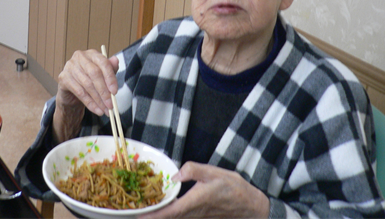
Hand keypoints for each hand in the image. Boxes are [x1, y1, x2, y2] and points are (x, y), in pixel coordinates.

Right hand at [53, 49, 118, 141]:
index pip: (103, 63)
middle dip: (104, 91)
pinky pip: (79, 92)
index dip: (110, 78)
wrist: (72, 91)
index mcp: (92, 54)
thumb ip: (110, 69)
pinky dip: (90, 103)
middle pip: (95, 74)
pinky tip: (96, 110)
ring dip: (98, 100)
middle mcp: (80, 57)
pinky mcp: (63, 78)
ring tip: (105, 110)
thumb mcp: (103, 75)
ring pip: (87, 85)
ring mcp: (70, 66)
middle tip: (111, 105)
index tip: (115, 92)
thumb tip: (116, 61)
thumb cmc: (90, 80)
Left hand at [140, 162, 269, 218]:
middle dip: (151, 217)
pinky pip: (180, 218)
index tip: (137, 216)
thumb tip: (175, 175)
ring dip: (159, 216)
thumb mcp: (214, 172)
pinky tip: (163, 207)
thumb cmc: (234, 188)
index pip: (169, 212)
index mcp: (194, 201)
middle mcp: (193, 213)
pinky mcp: (199, 217)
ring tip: (143, 210)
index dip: (152, 216)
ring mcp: (196, 217)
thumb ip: (193, 170)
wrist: (250, 206)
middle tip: (133, 212)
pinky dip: (168, 215)